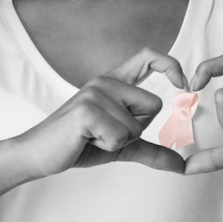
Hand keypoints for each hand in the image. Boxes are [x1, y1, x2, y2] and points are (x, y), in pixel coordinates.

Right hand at [16, 48, 187, 177]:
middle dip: (137, 130)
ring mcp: (95, 93)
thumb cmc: (79, 144)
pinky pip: (122, 137)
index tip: (183, 84)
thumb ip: (152, 151)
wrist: (39, 154)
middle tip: (106, 133)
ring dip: (119, 142)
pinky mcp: (86, 111)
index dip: (170, 65)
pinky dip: (108, 147)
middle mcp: (105, 81)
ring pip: (138, 126)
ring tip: (93, 137)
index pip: (148, 57)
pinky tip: (87, 141)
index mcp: (114, 82)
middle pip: (154, 106)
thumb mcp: (122, 146)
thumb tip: (181, 165)